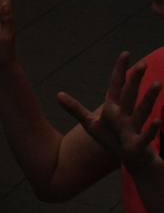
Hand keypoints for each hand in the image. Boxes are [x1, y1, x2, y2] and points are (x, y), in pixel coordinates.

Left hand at [58, 53, 162, 169]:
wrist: (130, 158)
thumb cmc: (110, 138)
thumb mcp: (90, 123)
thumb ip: (76, 109)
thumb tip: (58, 94)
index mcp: (114, 108)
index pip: (116, 86)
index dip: (120, 71)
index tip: (125, 53)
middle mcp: (126, 114)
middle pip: (130, 94)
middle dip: (135, 80)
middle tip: (142, 64)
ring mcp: (133, 128)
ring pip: (143, 110)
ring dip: (149, 98)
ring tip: (157, 83)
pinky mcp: (138, 143)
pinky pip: (146, 135)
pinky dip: (151, 129)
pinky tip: (157, 121)